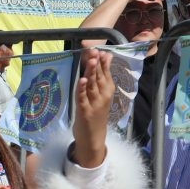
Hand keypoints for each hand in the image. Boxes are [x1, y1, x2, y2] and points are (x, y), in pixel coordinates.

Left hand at [71, 48, 111, 167]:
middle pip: (99, 78)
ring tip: (90, 61)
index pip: (106, 74)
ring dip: (91, 73)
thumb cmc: (96, 114)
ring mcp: (94, 104)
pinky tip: (81, 80)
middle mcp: (103, 97)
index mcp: (108, 92)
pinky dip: (82, 90)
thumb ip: (102, 78)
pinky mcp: (84, 112)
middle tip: (95, 51)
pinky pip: (82, 99)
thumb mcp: (102, 95)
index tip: (101, 50)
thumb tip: (106, 59)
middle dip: (97, 64)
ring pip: (92, 86)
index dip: (103, 62)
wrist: (94, 137)